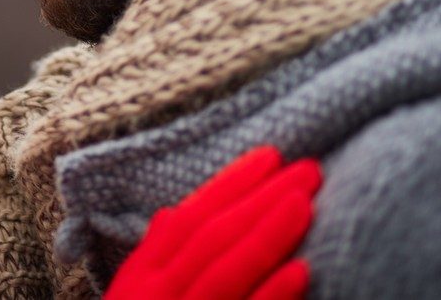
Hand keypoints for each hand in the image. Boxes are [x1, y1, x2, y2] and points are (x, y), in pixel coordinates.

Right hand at [105, 146, 321, 299]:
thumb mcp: (131, 299)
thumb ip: (154, 258)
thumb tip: (176, 213)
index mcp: (140, 277)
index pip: (190, 218)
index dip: (231, 184)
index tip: (271, 156)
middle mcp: (155, 295)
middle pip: (213, 236)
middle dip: (262, 197)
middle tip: (309, 169)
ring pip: (225, 269)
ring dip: (268, 232)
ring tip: (307, 202)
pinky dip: (270, 295)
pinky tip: (303, 271)